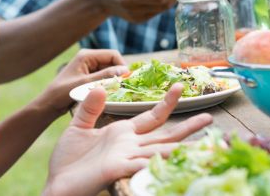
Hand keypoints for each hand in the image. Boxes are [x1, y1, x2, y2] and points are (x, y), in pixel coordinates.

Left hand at [40, 49, 127, 114]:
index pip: (113, 55)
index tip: (126, 80)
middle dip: (118, 73)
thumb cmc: (63, 92)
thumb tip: (125, 71)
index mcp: (86, 55)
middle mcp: (89, 58)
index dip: (122, 66)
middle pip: (112, 62)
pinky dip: (108, 84)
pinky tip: (109, 93)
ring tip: (116, 91)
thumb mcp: (85, 84)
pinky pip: (104, 77)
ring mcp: (89, 67)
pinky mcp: (89, 76)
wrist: (50, 102)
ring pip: (109, 71)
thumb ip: (105, 76)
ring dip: (113, 80)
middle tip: (123, 87)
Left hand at [44, 84, 212, 195]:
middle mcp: (129, 146)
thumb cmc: (69, 159)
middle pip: (165, 135)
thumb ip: (90, 108)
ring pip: (160, 151)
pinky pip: (142, 164)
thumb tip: (102, 87)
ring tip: (207, 141)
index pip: (150, 117)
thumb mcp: (78, 127)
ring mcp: (126, 159)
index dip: (166, 103)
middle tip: (210, 117)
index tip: (179, 87)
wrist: (58, 182)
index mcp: (122, 133)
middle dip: (187, 127)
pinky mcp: (117, 169)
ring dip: (182, 146)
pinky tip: (174, 158)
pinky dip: (157, 161)